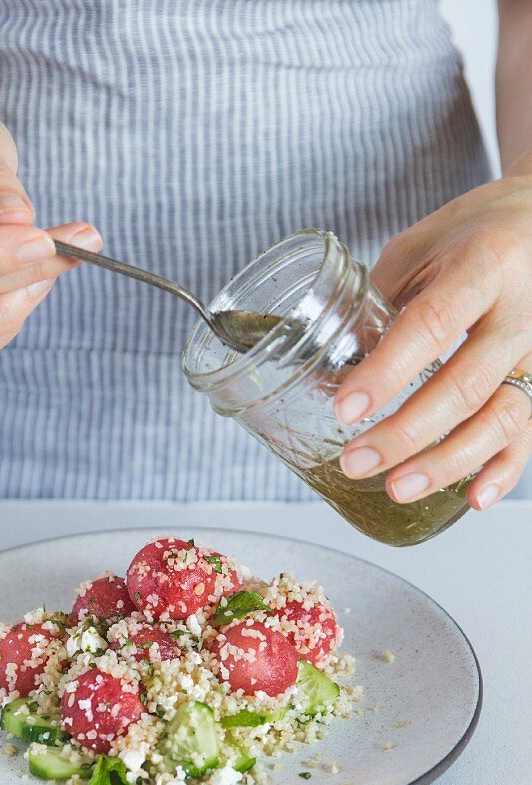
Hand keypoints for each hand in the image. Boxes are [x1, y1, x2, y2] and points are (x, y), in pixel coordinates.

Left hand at [334, 159, 531, 509]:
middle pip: (465, 384)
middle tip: (356, 461)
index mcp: (483, 265)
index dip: (388, 370)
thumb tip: (323, 376)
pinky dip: (503, 470)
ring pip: (502, 417)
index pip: (433, 324)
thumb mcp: (414, 251)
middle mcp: (520, 310)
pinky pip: (529, 431)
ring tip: (396, 488)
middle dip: (406, 432)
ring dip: (447, 462)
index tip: (345, 408)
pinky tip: (472, 499)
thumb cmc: (466, 235)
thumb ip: (376, 308)